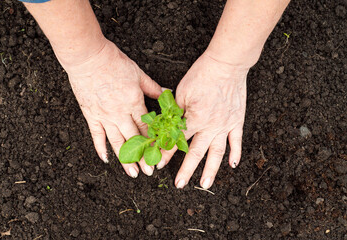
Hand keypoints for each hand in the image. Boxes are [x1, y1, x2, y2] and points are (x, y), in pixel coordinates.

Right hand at [62, 39, 161, 177]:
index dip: (154, 142)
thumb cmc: (113, 63)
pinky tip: (106, 159)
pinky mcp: (91, 115)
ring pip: (116, 142)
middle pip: (134, 140)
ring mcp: (105, 116)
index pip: (146, 128)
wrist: (88, 58)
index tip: (160, 154)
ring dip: (125, 159)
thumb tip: (167, 94)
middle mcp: (120, 114)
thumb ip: (153, 87)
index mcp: (134, 103)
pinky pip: (96, 136)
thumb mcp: (138, 73)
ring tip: (132, 173)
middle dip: (143, 157)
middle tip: (149, 171)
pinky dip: (100, 149)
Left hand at [157, 52, 248, 188]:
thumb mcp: (181, 92)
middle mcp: (210, 127)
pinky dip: (235, 154)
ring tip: (205, 184)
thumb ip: (174, 112)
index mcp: (194, 119)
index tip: (158, 164)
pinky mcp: (236, 121)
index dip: (166, 153)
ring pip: (217, 153)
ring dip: (211, 170)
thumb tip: (164, 124)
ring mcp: (225, 126)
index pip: (177, 141)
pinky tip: (232, 165)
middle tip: (179, 184)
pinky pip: (236, 141)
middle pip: (196, 153)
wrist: (226, 65)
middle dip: (186, 170)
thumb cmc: (202, 76)